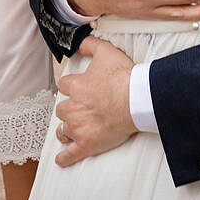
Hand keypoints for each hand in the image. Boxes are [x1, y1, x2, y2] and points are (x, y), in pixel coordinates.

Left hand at [54, 37, 136, 166]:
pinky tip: (62, 159)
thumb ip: (89, 44)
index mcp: (75, 87)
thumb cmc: (123, 77)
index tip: (79, 89)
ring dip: (67, 129)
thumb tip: (77, 40)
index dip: (72, 87)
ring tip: (74, 129)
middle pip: (62, 109)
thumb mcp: (105, 52)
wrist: (137, 100)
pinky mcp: (86, 144)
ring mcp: (78, 128)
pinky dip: (65, 157)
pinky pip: (69, 154)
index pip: (64, 86)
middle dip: (70, 109)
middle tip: (82, 109)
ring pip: (63, 130)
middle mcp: (72, 107)